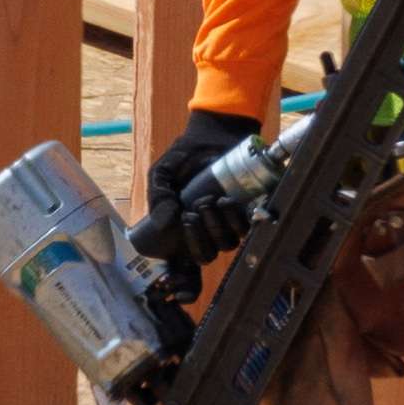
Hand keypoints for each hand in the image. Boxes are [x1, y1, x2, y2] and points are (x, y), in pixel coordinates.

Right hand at [147, 106, 259, 256]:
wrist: (208, 136)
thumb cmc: (183, 159)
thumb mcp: (161, 175)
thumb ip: (157, 196)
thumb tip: (165, 222)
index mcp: (186, 230)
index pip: (188, 262)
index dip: (188, 268)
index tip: (183, 246)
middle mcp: (208, 231)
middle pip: (208, 255)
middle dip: (200, 238)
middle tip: (192, 211)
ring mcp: (228, 223)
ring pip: (227, 243)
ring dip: (217, 226)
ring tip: (209, 201)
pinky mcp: (246, 210)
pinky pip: (246, 227)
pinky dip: (235, 218)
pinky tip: (225, 200)